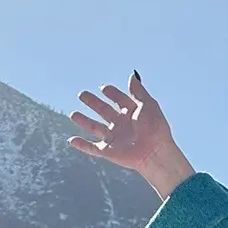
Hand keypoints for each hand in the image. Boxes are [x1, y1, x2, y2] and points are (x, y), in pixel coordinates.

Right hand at [68, 73, 193, 200]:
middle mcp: (122, 124)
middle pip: (103, 111)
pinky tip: (71, 140)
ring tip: (73, 114)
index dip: (111, 93)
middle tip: (82, 94)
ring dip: (83, 121)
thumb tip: (132, 75)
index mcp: (132, 113)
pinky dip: (82, 145)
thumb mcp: (148, 105)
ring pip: (95, 127)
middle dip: (93, 103)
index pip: (119, 100)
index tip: (104, 88)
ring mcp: (114, 138)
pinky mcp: (109, 151)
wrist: (156, 152)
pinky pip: (92, 148)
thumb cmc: (156, 128)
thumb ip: (138, 91)